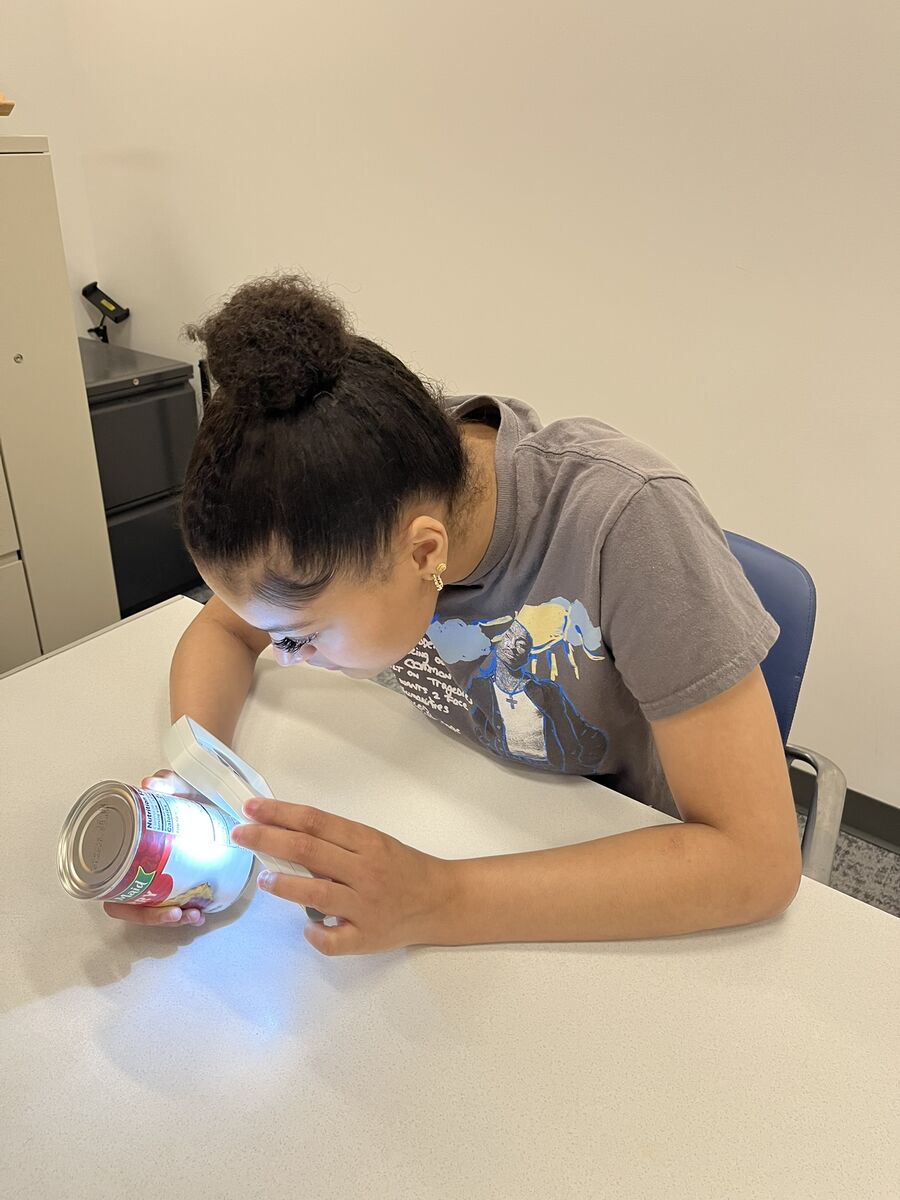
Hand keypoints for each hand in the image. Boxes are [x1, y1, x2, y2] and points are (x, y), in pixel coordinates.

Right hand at [103, 771, 207, 927]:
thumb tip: (149, 784)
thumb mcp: (177, 787)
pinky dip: (186, 912)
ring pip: (154, 909)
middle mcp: (137, 868)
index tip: (148, 907)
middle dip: (153, 917)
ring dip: (171, 918)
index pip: (114, 889)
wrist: (214, 800)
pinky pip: (175, 904)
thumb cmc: (186, 796)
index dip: (127, 905)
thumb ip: (166, 782)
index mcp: (126, 851)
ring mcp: (157, 876)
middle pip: (133, 906)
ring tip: (193, 915)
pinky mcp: (179, 880)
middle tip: (176, 913)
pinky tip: (199, 912)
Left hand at [230, 798, 454, 955]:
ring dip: (285, 884)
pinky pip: (333, 940)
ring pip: (317, 893)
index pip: (316, 822)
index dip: (280, 813)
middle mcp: (365, 870)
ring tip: (264, 879)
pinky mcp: (366, 938)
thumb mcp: (373, 844)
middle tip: (239, 834)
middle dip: (268, 839)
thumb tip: (282, 838)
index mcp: (366, 842)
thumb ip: (335, 844)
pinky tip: (307, 927)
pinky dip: (315, 933)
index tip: (251, 808)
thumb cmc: (402, 867)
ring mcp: (365, 906)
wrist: (441, 900)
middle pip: (309, 850)